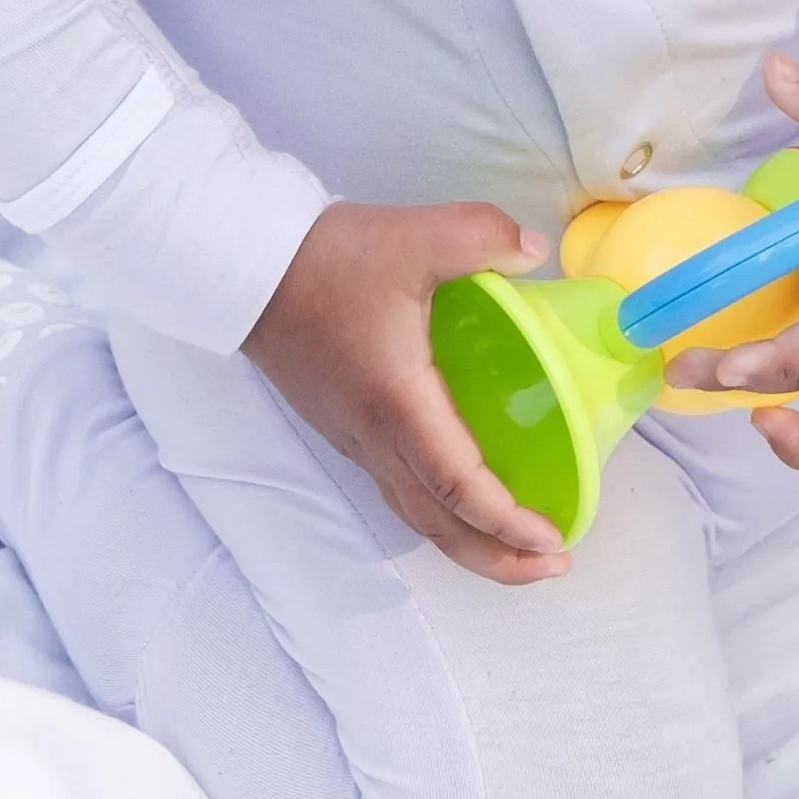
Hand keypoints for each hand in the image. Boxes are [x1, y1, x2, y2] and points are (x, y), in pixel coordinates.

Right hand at [244, 200, 571, 583]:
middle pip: (439, 524)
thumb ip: (483, 235)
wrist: (246, 267)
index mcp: (399, 404)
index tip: (552, 540)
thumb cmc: (327, 259)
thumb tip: (534, 251)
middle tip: (551, 564)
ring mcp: (354, 437)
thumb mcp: (415, 234)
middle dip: (497, 557)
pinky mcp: (342, 424)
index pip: (459, 487)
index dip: (507, 522)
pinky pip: (396, 487)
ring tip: (512, 542)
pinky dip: (437, 509)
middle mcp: (375, 437)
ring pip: (415, 512)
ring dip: (466, 539)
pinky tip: (458, 489)